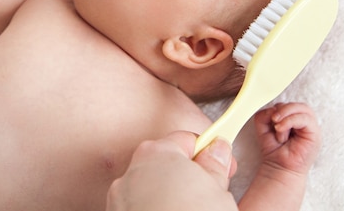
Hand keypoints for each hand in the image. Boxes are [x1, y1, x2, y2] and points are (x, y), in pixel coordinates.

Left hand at [106, 132, 237, 210]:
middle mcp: (132, 171)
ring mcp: (120, 198)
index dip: (209, 152)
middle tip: (212, 197)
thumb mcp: (218, 192)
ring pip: (152, 188)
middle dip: (189, 177)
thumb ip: (215, 165)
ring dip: (171, 197)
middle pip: (167, 164)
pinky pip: (140, 207)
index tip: (223, 165)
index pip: (186, 140)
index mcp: (157, 153)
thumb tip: (217, 150)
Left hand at [254, 102, 321, 174]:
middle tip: (273, 120)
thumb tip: (274, 109)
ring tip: (277, 128)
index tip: (269, 118)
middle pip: (297, 104)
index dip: (278, 107)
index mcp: (294, 118)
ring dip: (286, 115)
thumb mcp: (263, 126)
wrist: (279, 166)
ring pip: (302, 108)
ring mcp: (311, 127)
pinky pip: (305, 119)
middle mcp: (304, 121)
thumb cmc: (273, 147)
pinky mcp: (315, 134)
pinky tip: (281, 130)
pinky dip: (290, 121)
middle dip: (283, 109)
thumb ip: (265, 113)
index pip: (290, 103)